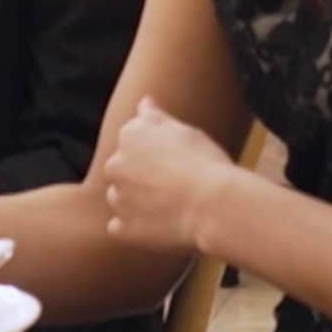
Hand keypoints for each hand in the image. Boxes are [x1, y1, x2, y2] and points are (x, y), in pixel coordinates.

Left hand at [100, 98, 238, 252]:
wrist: (215, 204)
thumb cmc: (206, 164)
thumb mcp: (185, 131)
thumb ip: (156, 117)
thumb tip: (144, 102)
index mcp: (129, 135)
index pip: (133, 141)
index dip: (156, 155)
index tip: (176, 164)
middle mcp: (115, 163)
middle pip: (123, 170)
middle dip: (141, 178)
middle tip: (175, 187)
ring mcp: (117, 197)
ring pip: (121, 198)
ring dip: (138, 202)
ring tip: (172, 207)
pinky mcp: (123, 227)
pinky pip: (121, 227)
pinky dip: (135, 228)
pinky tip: (161, 226)